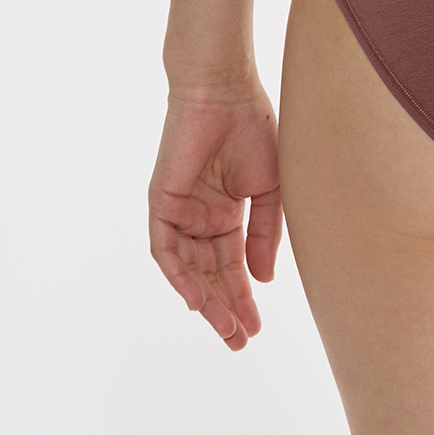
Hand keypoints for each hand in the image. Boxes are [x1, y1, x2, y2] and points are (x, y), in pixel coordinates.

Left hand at [148, 83, 280, 349]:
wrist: (226, 93)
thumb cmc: (254, 129)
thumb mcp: (270, 190)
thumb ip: (265, 234)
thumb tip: (263, 279)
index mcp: (228, 214)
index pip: (233, 267)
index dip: (244, 298)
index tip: (257, 328)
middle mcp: (201, 218)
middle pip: (211, 275)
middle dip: (226, 309)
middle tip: (239, 341)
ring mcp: (180, 213)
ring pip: (189, 269)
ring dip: (206, 301)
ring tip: (225, 328)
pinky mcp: (162, 203)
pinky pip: (166, 250)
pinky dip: (180, 276)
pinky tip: (197, 300)